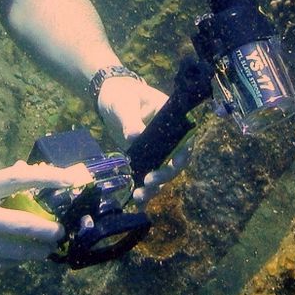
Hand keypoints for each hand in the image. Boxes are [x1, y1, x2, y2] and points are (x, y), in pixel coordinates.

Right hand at [0, 162, 76, 274]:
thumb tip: (24, 171)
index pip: (15, 179)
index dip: (45, 178)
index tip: (68, 180)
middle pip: (23, 223)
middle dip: (48, 231)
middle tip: (58, 232)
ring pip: (16, 251)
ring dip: (36, 251)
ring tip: (44, 249)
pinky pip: (1, 265)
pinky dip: (15, 261)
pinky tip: (20, 257)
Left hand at [96, 74, 185, 189]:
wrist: (109, 97)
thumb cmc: (121, 94)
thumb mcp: (124, 103)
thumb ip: (130, 119)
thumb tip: (135, 135)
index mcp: (172, 119)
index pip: (185, 138)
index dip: (183, 154)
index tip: (173, 165)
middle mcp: (169, 137)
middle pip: (175, 160)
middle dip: (165, 174)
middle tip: (149, 181)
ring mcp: (156, 149)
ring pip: (162, 172)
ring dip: (154, 186)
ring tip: (140, 196)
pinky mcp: (144, 158)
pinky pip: (148, 174)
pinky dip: (144, 189)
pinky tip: (137, 201)